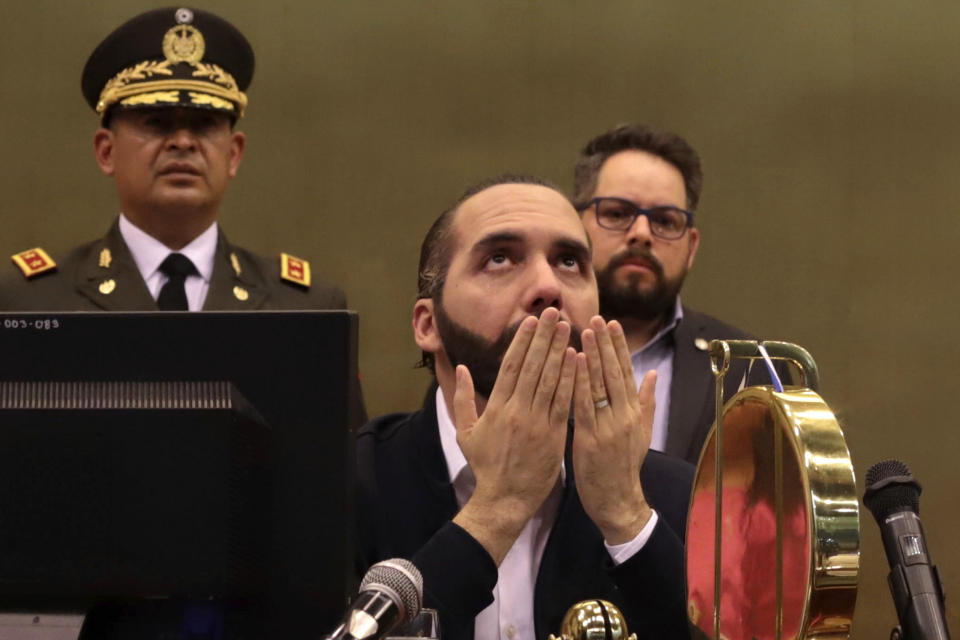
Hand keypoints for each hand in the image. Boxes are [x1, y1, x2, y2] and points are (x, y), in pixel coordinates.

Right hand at [451, 307, 576, 563]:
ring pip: (550, 380)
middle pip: (532, 366)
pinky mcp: (554, 435)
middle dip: (544, 337)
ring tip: (568, 328)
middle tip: (553, 312)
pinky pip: (564, 402)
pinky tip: (578, 360)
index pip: (511, 366)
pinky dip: (570, 380)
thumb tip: (461, 368)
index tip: (531, 320)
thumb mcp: (465, 432)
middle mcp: (517, 410)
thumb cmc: (485, 467)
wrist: (504, 500)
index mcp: (496, 407)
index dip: (523, 341)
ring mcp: (537, 423)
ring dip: (560, 351)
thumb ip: (462, 399)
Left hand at [573, 316, 654, 544]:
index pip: (627, 372)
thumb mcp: (641, 433)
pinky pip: (584, 405)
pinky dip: (579, 382)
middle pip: (615, 373)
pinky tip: (574, 363)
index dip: (618, 347)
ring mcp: (608, 427)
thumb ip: (646, 402)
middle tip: (597, 317)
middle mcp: (624, 416)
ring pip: (600, 385)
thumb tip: (653, 373)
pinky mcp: (591, 438)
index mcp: (634, 413)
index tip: (611, 323)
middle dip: (605, 344)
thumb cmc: (623, 467)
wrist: (618, 502)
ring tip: (584, 331)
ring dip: (592, 356)